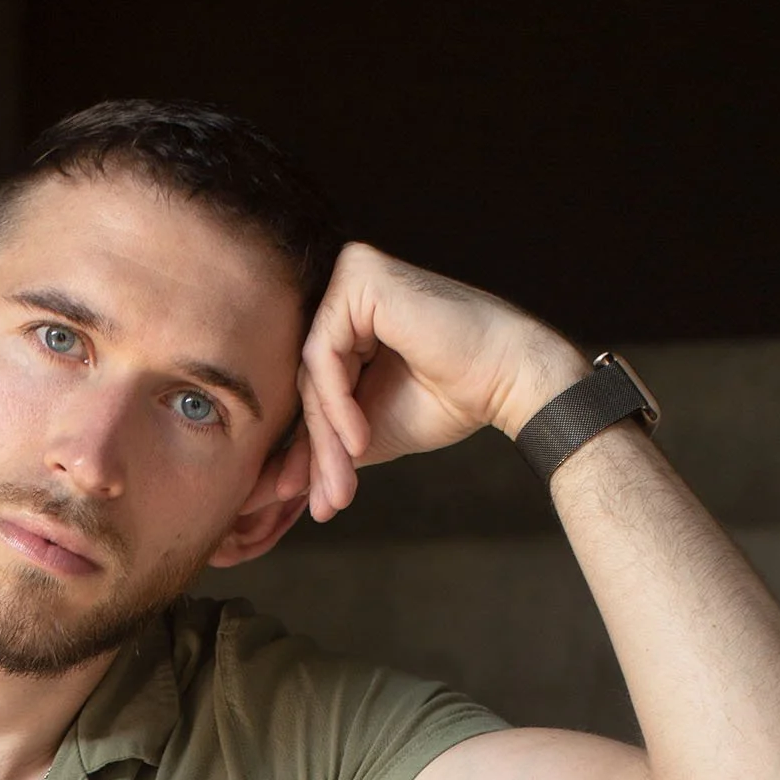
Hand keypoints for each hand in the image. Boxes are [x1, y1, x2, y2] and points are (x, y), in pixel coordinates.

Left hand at [298, 242, 588, 520]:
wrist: (507, 382)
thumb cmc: (448, 401)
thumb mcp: (367, 432)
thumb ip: (322, 447)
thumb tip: (272, 490)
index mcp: (346, 319)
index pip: (311, 388)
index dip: (308, 450)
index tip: (309, 503)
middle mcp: (344, 289)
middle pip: (307, 382)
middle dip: (318, 452)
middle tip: (327, 505)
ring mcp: (350, 275)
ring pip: (312, 374)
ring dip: (327, 438)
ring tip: (344, 485)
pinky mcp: (359, 275)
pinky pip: (323, 352)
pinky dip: (337, 404)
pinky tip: (359, 440)